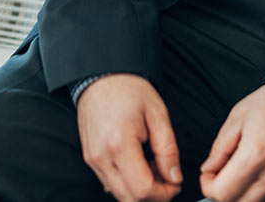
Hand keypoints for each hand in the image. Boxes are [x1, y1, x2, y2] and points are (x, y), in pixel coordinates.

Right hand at [76, 73, 182, 201]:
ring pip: (119, 194)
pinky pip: (109, 182)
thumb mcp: (158, 115)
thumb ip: (168, 150)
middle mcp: (101, 156)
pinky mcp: (90, 158)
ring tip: (153, 166)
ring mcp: (93, 159)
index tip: (175, 183)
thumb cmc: (128, 89)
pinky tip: (138, 164)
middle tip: (167, 178)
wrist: (101, 75)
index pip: (142, 190)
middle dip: (153, 195)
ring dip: (140, 189)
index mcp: (119, 144)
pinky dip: (127, 182)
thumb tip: (174, 177)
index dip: (163, 193)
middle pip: (129, 198)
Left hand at [199, 81, 264, 201]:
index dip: (208, 186)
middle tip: (220, 175)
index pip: (222, 194)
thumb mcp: (237, 117)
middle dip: (223, 193)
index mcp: (254, 155)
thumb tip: (209, 168)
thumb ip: (220, 148)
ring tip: (239, 174)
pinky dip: (261, 196)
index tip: (208, 175)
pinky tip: (257, 177)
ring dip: (242, 196)